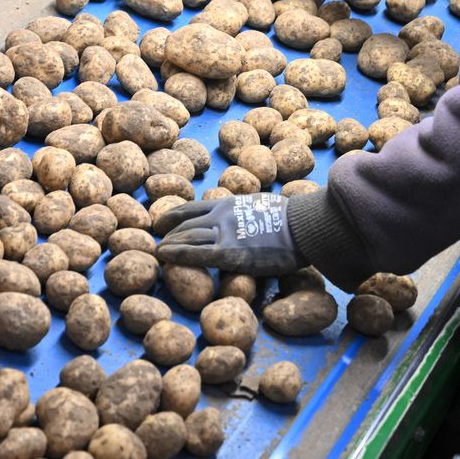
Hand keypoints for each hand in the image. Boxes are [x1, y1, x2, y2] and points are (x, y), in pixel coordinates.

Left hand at [156, 193, 307, 276]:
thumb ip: (245, 212)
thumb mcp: (260, 206)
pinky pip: (196, 253)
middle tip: (158, 243)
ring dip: (169, 245)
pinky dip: (176, 253)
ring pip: (186, 237)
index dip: (173, 216)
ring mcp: (224, 233)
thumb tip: (246, 218)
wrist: (302, 225)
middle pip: (185, 225)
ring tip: (158, 253)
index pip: (192, 208)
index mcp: (228, 204)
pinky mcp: (230, 253)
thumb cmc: (291, 218)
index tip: (161, 222)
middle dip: (169, 234)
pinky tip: (163, 255)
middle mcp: (220, 216)